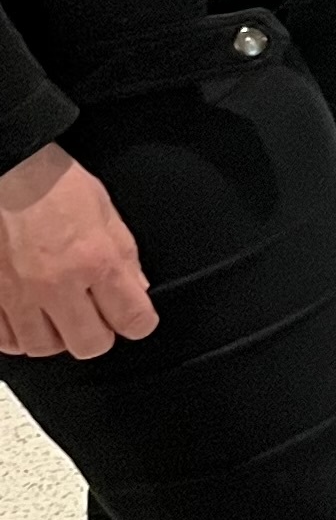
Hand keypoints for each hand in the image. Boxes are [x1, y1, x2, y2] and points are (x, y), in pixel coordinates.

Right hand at [0, 144, 155, 358]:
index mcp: (95, 261)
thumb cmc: (54, 185)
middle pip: (89, 344)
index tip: (135, 317)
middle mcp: (57, 284)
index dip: (139, 322)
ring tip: (60, 316)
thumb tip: (137, 290)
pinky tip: (27, 318)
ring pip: (44, 347)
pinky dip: (19, 336)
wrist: (8, 172)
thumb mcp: (106, 212)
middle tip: (97, 317)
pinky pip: (5, 341)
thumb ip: (125, 256)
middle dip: (100, 334)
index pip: (132, 319)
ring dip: (57, 336)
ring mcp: (18, 294)